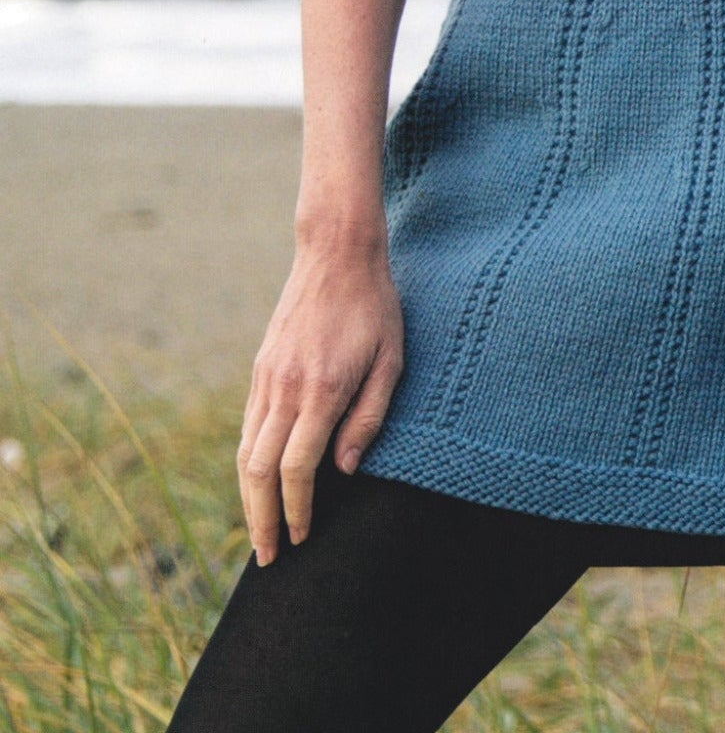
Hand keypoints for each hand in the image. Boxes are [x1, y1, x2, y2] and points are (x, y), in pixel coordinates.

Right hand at [237, 238, 403, 565]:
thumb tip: (346, 471)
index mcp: (322, 389)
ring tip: (259, 532)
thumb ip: (370, 417)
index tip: (302, 539)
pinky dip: (247, 463)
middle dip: (262, 520)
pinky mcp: (260, 368)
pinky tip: (257, 483)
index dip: (297, 511)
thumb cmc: (375, 308)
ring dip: (248, 499)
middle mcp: (286, 387)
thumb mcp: (392, 360)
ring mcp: (267, 377)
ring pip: (245, 452)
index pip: (298, 469)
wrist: (336, 253)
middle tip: (269, 558)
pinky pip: (247, 427)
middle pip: (259, 471)